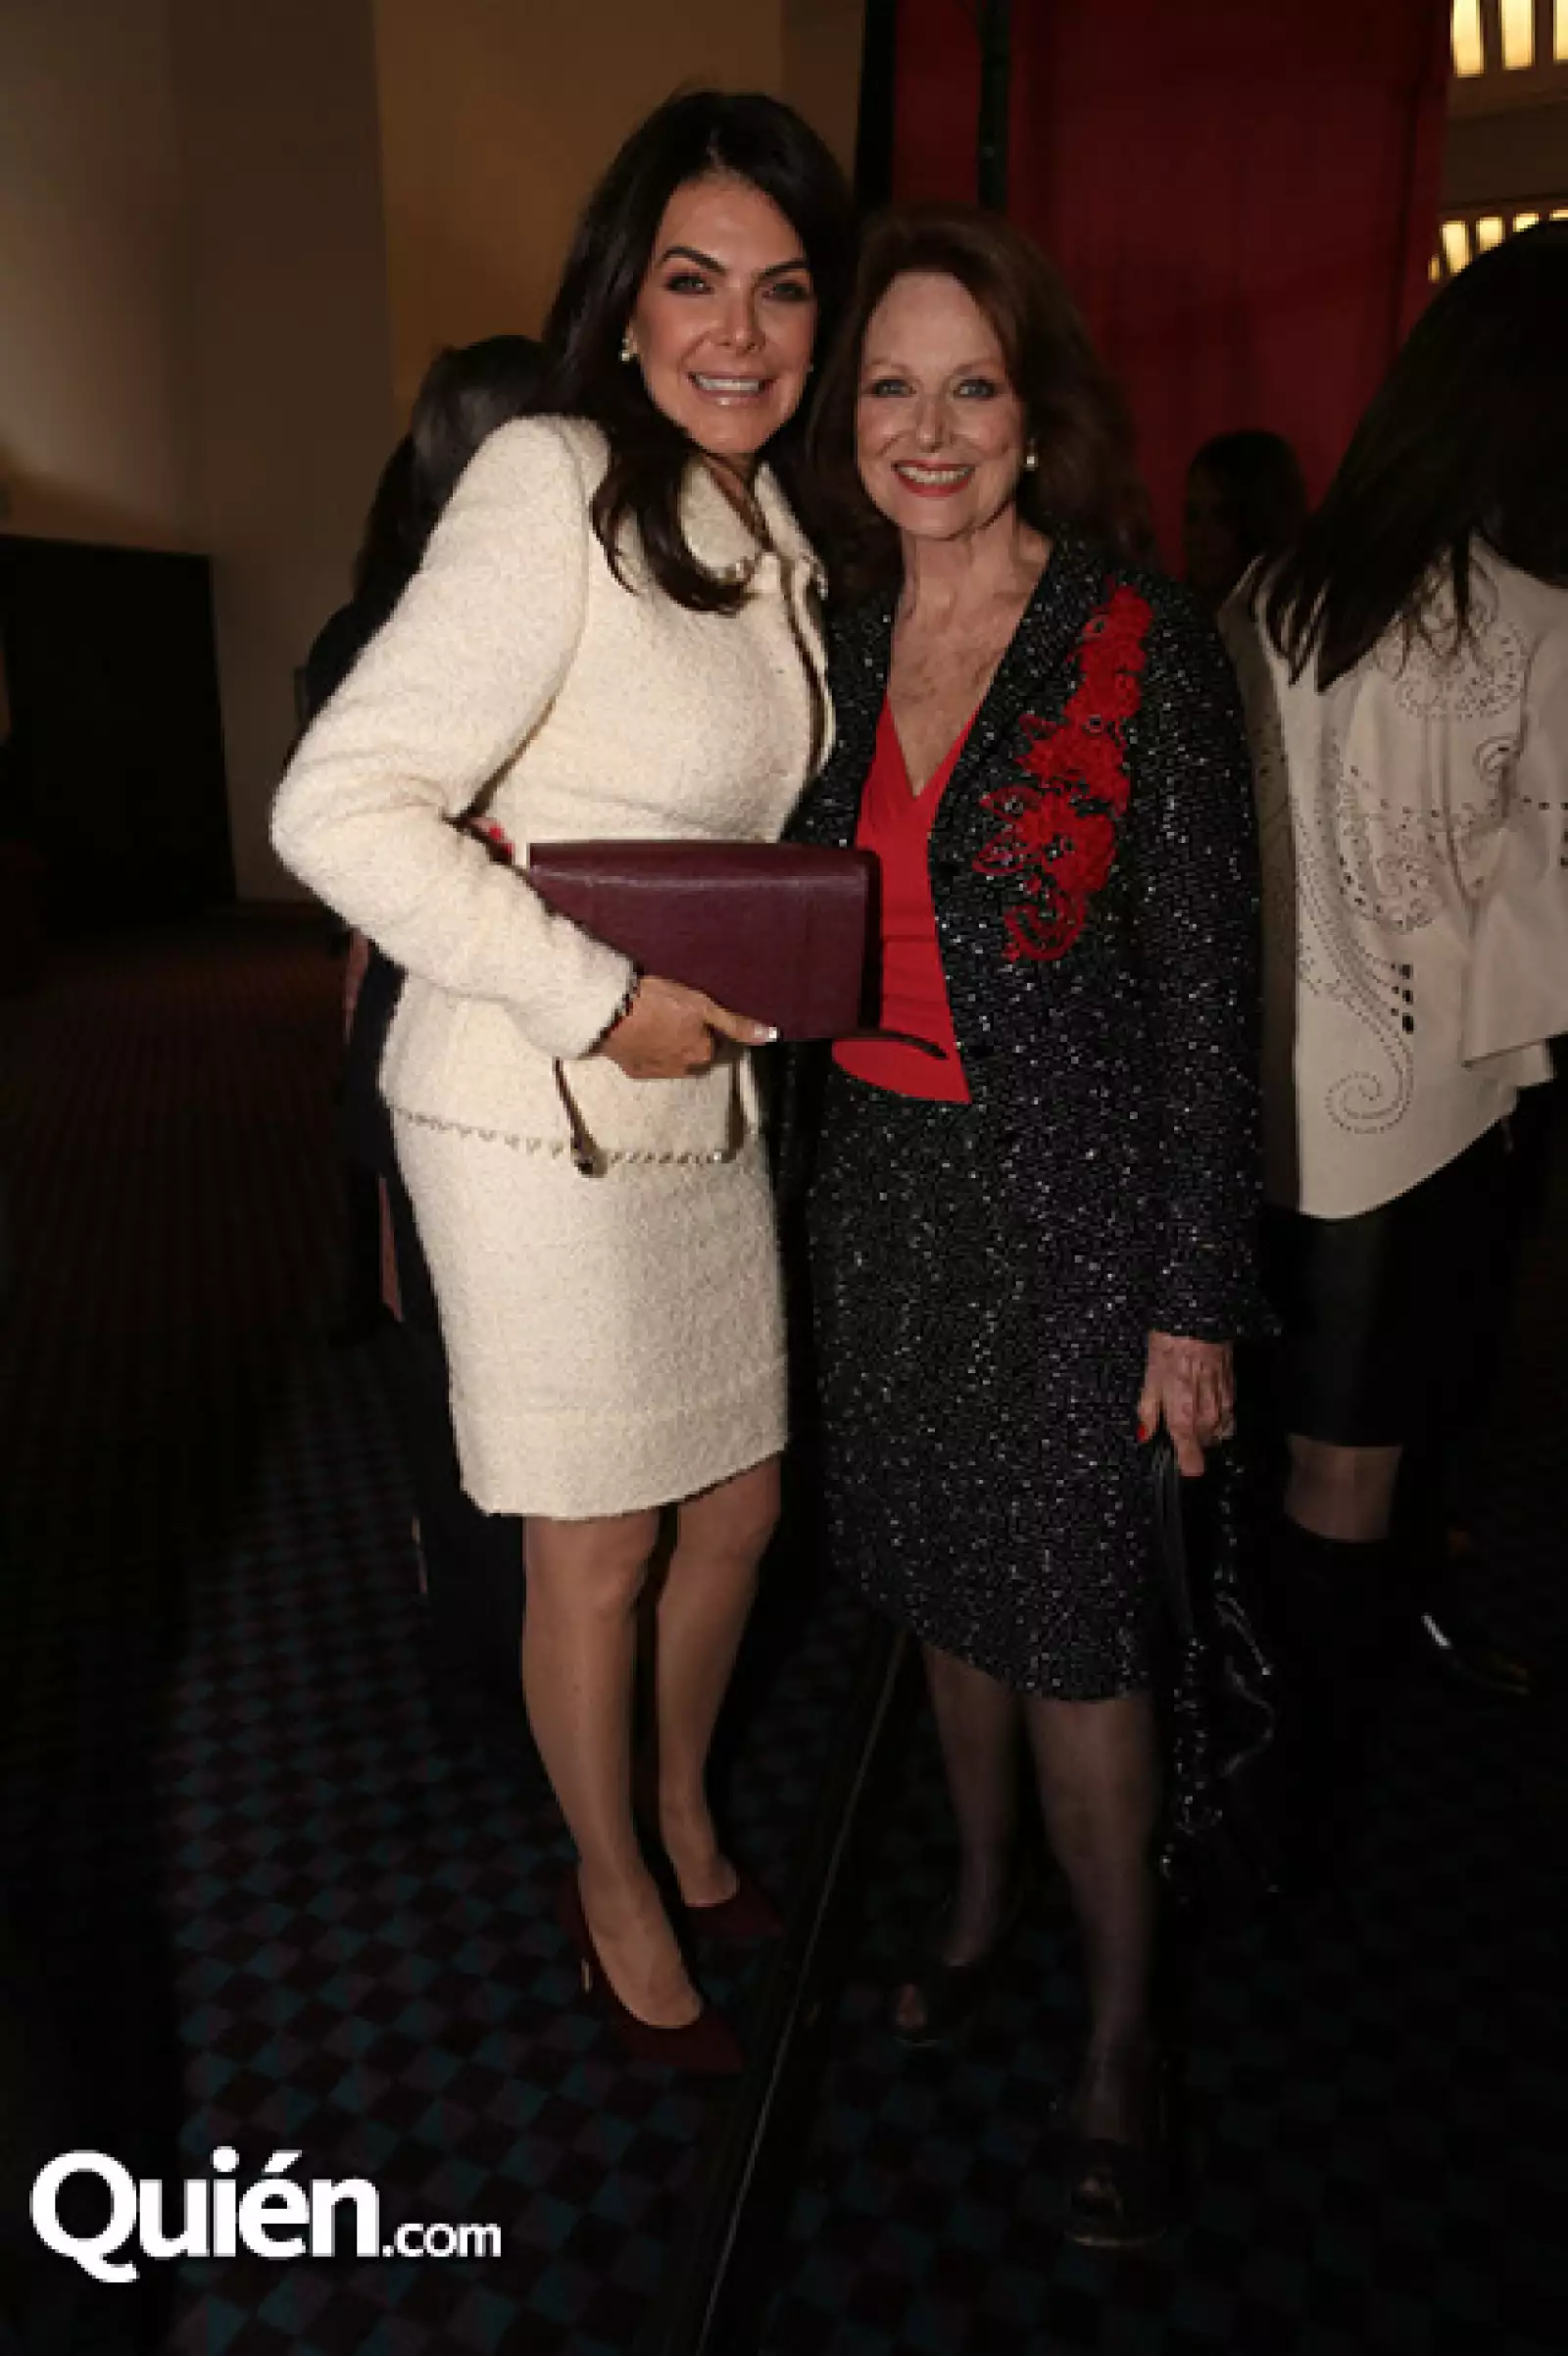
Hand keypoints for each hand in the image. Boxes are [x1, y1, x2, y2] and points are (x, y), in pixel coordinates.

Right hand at [596, 974, 774, 1079]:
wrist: (610, 1012)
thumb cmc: (659, 1002)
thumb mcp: (703, 1005)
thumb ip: (736, 1023)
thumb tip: (771, 1035)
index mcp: (702, 1052)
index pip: (713, 1041)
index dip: (704, 1025)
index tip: (691, 1011)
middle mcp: (683, 1068)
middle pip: (692, 1053)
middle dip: (685, 1038)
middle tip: (671, 1013)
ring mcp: (657, 1072)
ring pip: (670, 1058)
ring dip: (666, 1045)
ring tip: (653, 1020)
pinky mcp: (633, 1070)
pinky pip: (646, 1060)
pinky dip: (644, 1049)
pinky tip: (637, 1032)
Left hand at [1136, 1332, 1234, 1476]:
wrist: (1198, 1322)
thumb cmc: (1168, 1349)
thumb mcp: (1150, 1379)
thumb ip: (1149, 1412)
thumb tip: (1145, 1437)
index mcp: (1183, 1419)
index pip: (1193, 1463)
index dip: (1186, 1465)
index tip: (1179, 1461)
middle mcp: (1207, 1419)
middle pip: (1204, 1448)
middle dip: (1192, 1441)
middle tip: (1179, 1423)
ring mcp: (1223, 1408)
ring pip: (1218, 1435)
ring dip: (1206, 1430)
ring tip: (1192, 1411)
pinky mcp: (1233, 1394)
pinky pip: (1228, 1418)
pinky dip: (1218, 1417)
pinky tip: (1206, 1402)